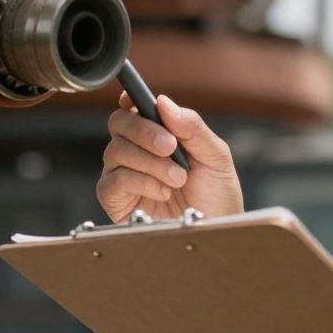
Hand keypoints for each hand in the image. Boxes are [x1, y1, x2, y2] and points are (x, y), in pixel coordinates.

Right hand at [96, 93, 243, 220]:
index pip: (135, 110)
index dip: (131, 99)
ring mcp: (125, 175)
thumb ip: (191, 127)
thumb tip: (164, 102)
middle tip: (170, 146)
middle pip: (119, 124)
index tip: (135, 100)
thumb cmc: (217, 196)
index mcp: (160, 135)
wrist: (218, 232)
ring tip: (177, 178)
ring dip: (150, 162)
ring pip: (116, 151)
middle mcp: (138, 152)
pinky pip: (114, 181)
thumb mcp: (215, 156)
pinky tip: (163, 192)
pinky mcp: (117, 201)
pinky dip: (141, 182)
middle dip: (144, 131)